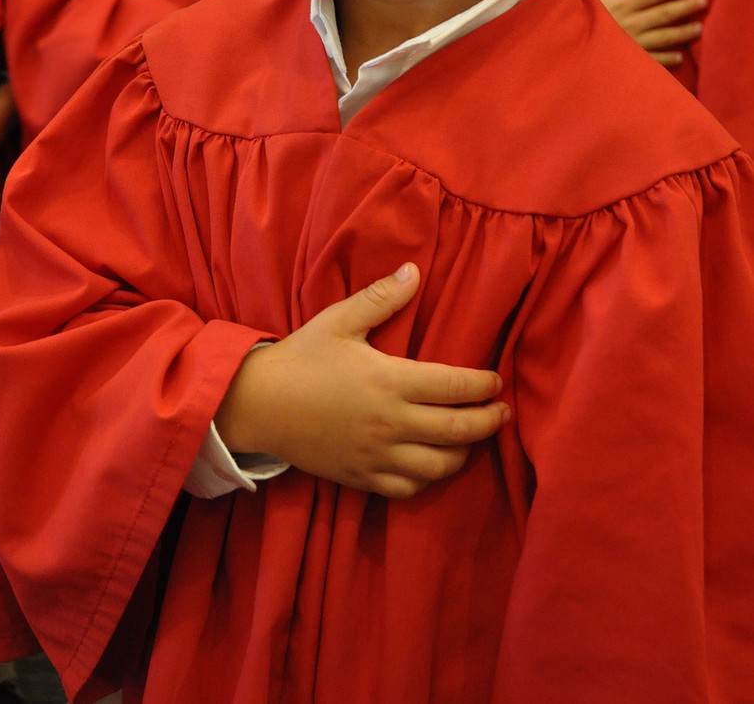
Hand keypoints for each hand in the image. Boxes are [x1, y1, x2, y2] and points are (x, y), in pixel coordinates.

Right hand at [216, 263, 509, 498]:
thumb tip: (415, 271)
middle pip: (458, 431)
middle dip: (488, 422)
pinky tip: (433, 464)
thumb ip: (381, 297)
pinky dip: (428, 479)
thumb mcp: (339, 320)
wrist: (258, 405)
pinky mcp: (362, 477)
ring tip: (472, 438)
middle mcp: (391, 423)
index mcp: (390, 381)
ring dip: (464, 453)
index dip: (483, 386)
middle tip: (501, 412)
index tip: (495, 382)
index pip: (455, 387)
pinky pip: (408, 489)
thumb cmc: (301, 357)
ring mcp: (377, 455)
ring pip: (439, 467)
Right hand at [581, 0, 706, 66]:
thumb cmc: (570, 20)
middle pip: (664, 14)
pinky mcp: (629, 63)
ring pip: (664, 37)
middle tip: (703, 1)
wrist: (565, 51)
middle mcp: (631, 24)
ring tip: (698, 28)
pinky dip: (667, 59)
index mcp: (621, 5)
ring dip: (682, 33)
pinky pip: (653, 61)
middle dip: (685, 7)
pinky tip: (678, 57)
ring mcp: (632, 45)